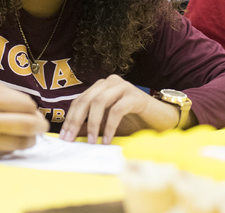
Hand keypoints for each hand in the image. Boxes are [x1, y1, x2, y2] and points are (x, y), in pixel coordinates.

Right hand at [0, 81, 48, 158]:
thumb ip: (5, 95)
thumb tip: (30, 107)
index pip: (26, 104)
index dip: (33, 108)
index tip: (33, 109)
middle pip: (28, 125)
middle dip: (40, 125)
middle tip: (42, 125)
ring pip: (21, 142)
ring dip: (30, 139)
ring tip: (29, 135)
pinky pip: (6, 151)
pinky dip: (13, 147)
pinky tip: (9, 140)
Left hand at [59, 75, 186, 144]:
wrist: (161, 120)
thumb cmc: (133, 122)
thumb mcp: (107, 125)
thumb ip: (90, 126)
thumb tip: (70, 134)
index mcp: (101, 87)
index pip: (80, 100)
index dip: (70, 118)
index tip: (64, 137)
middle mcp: (111, 82)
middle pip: (87, 99)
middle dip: (76, 120)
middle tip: (71, 139)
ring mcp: (124, 86)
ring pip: (99, 101)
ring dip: (92, 123)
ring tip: (91, 142)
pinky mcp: (135, 96)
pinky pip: (117, 110)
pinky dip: (109, 126)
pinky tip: (108, 140)